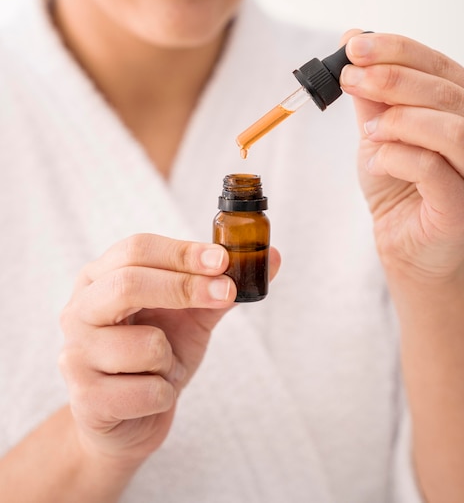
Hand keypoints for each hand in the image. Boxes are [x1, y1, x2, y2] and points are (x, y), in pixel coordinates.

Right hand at [59, 234, 280, 466]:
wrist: (130, 418)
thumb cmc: (156, 356)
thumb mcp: (189, 315)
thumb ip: (221, 286)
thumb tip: (271, 257)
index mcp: (99, 278)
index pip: (137, 249)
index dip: (183, 252)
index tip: (224, 260)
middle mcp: (78, 310)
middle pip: (129, 283)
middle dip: (185, 287)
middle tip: (226, 292)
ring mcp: (76, 354)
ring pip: (145, 344)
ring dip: (170, 357)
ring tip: (159, 365)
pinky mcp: (84, 399)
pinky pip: (147, 390)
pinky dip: (164, 393)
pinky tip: (149, 394)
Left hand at [340, 31, 463, 288]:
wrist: (403, 243)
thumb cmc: (398, 189)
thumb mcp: (379, 133)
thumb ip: (373, 96)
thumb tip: (352, 44)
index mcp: (459, 109)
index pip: (439, 66)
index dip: (397, 50)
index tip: (353, 46)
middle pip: (446, 91)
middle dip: (390, 78)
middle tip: (350, 77)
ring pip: (451, 128)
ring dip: (399, 119)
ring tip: (368, 131)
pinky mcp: (461, 205)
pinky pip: (432, 168)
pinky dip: (395, 156)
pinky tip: (376, 161)